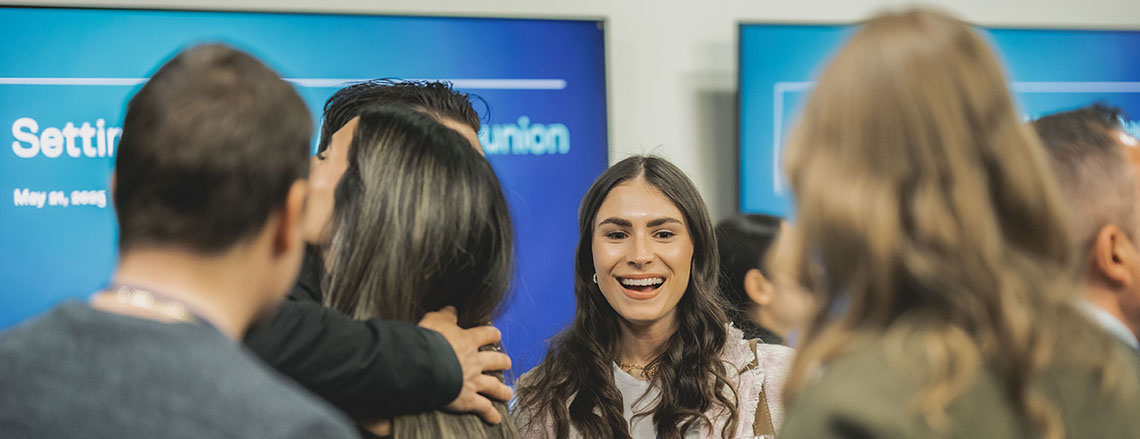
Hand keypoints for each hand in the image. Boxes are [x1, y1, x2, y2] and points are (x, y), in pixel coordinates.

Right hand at [418, 306, 512, 423]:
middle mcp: (474, 361)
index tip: (496, 336)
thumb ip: (446, 316)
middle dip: (502, 362)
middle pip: (495, 361)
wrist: (424, 364)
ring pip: (493, 385)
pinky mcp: (468, 399)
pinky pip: (483, 408)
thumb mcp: (435, 321)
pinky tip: (496, 418)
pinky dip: (490, 414)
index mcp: (468, 341)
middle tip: (507, 363)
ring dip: (502, 390)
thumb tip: (452, 309)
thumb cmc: (427, 341)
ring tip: (508, 393)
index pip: (486, 335)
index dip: (493, 335)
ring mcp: (473, 381)